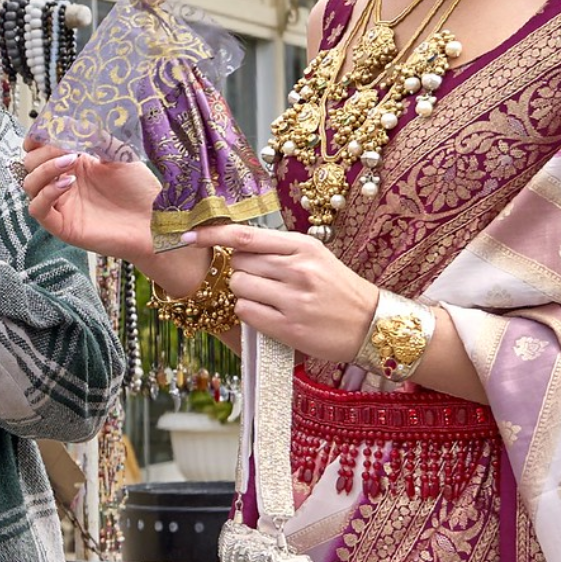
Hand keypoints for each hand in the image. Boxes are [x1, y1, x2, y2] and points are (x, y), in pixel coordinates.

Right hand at [20, 133, 207, 305]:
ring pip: (29, 185)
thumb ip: (96, 137)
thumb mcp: (118, 154)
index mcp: (74, 166)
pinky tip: (68, 183)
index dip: (36, 138)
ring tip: (71, 161)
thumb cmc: (140, 191)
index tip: (46, 128)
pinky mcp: (62, 226)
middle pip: (29, 165)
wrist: (153, 221)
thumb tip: (75, 119)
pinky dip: (46, 193)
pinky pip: (37, 209)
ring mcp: (61, 206)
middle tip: (66, 147)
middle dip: (43, 151)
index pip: (38, 150)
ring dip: (45, 169)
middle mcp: (63, 185)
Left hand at [187, 223, 379, 365]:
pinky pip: (245, 313)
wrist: (372, 325)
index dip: (212, 234)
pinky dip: (249, 313)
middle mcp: (297, 269)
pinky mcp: (288, 327)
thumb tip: (235, 244)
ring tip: (269, 299)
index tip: (188, 236)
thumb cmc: (339, 290)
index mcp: (303, 246)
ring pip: (238, 287)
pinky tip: (268, 315)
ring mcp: (293, 299)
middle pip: (238, 263)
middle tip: (263, 283)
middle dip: (241, 272)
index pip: (246, 235)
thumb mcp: (316, 258)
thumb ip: (279, 250)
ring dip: (243, 294)